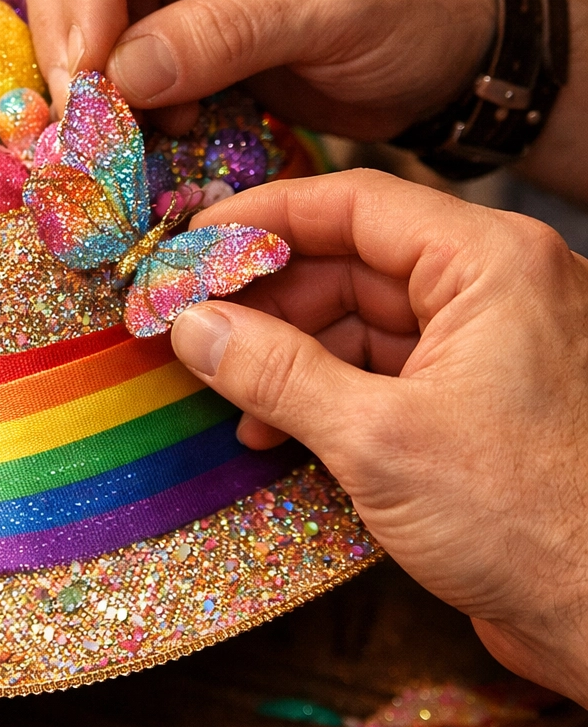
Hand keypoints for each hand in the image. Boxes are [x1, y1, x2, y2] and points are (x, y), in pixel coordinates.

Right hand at [26, 0, 494, 139]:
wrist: (440, 51)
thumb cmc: (408, 5)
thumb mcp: (328, 10)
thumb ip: (224, 36)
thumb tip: (121, 76)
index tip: (88, 74)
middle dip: (70, 37)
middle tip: (84, 116)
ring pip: (78, 8)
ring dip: (92, 75)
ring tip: (134, 129)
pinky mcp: (168, 21)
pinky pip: (112, 55)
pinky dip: (121, 98)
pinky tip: (163, 126)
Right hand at [169, 169, 587, 704]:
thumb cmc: (534, 523)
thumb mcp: (380, 439)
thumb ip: (277, 373)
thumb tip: (193, 326)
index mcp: (490, 264)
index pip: (354, 203)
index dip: (264, 217)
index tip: (196, 242)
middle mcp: (491, 290)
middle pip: (350, 262)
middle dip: (267, 298)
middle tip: (194, 324)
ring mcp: (483, 346)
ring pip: (358, 320)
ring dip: (287, 354)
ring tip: (230, 393)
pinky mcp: (472, 400)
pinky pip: (379, 369)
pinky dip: (322, 392)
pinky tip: (273, 429)